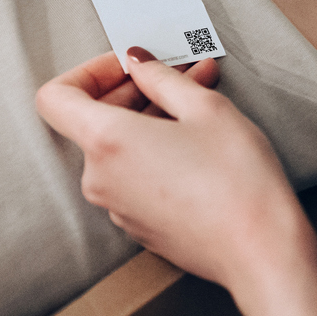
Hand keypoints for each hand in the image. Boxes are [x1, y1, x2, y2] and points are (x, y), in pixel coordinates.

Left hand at [36, 48, 316, 315]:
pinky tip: (196, 144)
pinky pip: (133, 176)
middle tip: (181, 73)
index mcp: (106, 142)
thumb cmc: (237, 181)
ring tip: (197, 104)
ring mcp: (116, 207)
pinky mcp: (138, 226)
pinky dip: (155, 152)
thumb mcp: (205, 108)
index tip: (128, 65)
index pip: (55, 97)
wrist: (261, 254)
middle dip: (135, 90)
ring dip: (150, 119)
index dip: (88, 72)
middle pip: (93, 121)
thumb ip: (161, 77)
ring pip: (118, 149)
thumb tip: (139, 62)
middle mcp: (100, 179)